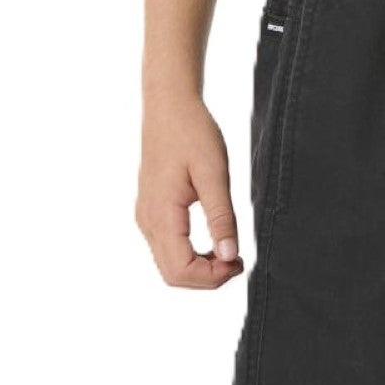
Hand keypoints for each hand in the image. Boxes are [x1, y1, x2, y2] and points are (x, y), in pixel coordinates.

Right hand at [135, 89, 245, 287]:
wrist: (169, 107)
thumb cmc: (192, 132)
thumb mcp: (214, 172)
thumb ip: (221, 217)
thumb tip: (228, 256)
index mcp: (161, 214)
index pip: (180, 270)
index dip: (211, 277)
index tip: (238, 261)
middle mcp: (148, 221)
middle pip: (172, 274)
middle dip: (207, 277)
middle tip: (237, 261)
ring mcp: (146, 217)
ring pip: (168, 264)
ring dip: (199, 268)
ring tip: (229, 252)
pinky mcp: (151, 211)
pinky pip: (167, 247)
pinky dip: (189, 255)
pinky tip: (212, 241)